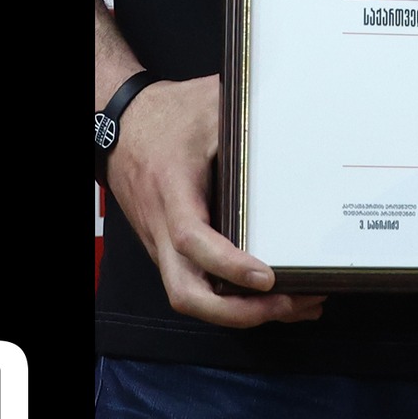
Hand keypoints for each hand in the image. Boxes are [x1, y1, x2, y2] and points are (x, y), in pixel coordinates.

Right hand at [104, 75, 325, 326]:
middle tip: (290, 304)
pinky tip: (268, 297)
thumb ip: (248, 119)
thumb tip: (295, 122)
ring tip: (294, 306)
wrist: (122, 126)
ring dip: (239, 313)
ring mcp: (164, 244)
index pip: (194, 241)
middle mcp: (163, 230)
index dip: (228, 264)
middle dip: (239, 312)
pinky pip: (196, 285)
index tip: (266, 276)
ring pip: (190, 297)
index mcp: (173, 194)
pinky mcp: (171, 248)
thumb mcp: (211, 105)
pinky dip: (230, 301)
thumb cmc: (167, 115)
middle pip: (187, 293)